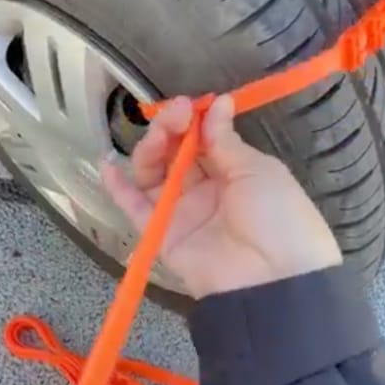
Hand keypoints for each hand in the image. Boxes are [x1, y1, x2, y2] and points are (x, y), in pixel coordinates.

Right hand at [102, 95, 341, 298]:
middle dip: (171, 129)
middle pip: (175, 153)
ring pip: (154, 173)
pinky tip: (107, 164)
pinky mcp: (161, 233)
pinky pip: (135, 208)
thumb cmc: (277, 216)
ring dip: (149, 149)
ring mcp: (181, 211)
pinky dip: (118, 188)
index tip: (190, 105)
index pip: (202, 139)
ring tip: (157, 136)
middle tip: (175, 115)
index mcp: (233, 171)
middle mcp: (204, 189)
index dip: (193, 120)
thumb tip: (217, 103)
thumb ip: (226, 140)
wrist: (273, 280)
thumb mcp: (258, 170)